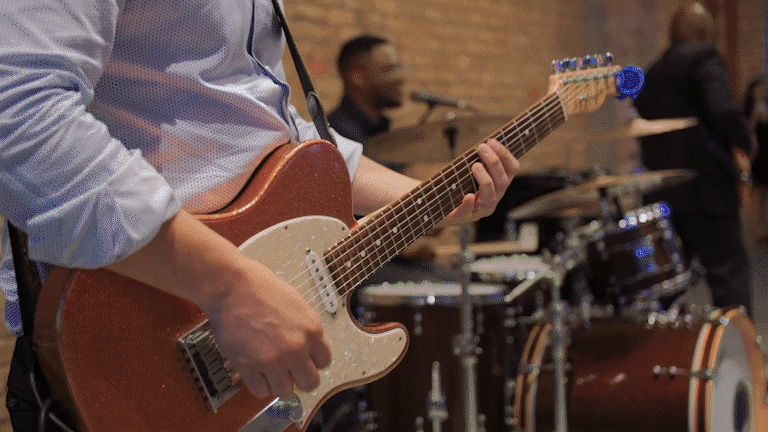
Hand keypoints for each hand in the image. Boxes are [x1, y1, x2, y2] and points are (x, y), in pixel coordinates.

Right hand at [106, 211, 331, 398]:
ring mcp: (273, 360)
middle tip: (290, 372)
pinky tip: (256, 371)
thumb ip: (305, 329)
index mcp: (311, 329)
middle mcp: (296, 347)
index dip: (313, 362)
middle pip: (310, 382)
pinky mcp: (249, 367)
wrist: (231, 286)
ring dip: (278, 383)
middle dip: (300, 378)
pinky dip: (258, 384)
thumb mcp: (296, 304)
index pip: (324, 361)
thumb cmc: (259, 288)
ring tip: (270, 371)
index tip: (305, 361)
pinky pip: (261, 391)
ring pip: (286, 391)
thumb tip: (308, 347)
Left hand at [446, 139, 518, 221]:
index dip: (505, 154)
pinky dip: (468, 204)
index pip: (512, 168)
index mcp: (499, 183)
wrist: (441, 205)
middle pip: (503, 182)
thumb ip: (479, 158)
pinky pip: (468, 213)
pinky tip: (468, 196)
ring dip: (485, 180)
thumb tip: (483, 142)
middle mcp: (494, 197)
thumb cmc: (459, 183)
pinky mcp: (465, 216)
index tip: (492, 141)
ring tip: (475, 166)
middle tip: (482, 148)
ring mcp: (480, 209)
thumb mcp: (471, 169)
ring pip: (491, 198)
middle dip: (494, 163)